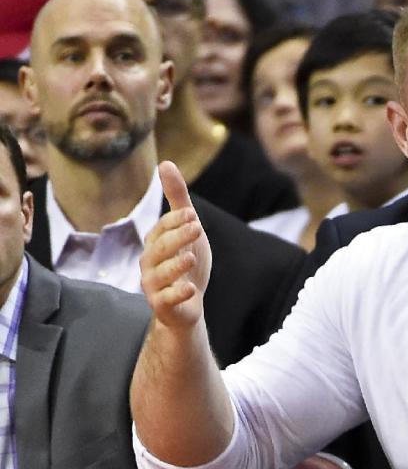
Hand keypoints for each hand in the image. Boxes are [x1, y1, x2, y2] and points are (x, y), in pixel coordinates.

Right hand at [140, 161, 211, 330]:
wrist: (188, 305)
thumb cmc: (186, 263)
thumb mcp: (187, 229)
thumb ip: (177, 199)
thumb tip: (165, 163)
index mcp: (155, 242)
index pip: (162, 228)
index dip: (177, 221)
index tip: (194, 215)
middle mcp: (149, 262)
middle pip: (160, 248)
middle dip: (178, 237)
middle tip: (197, 227)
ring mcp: (154, 285)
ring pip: (161, 273)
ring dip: (176, 265)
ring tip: (191, 257)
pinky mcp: (162, 305)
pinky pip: (166, 300)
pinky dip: (177, 294)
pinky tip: (191, 289)